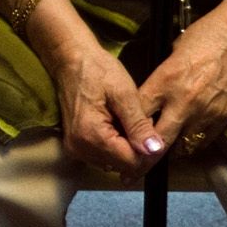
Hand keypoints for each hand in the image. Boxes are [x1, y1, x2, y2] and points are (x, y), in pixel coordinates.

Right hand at [47, 32, 159, 177]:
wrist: (71, 60)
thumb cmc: (97, 70)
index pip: (131, 163)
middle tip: (140, 121)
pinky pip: (104, 156)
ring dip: (127, 147)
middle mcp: (81, 149)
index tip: (155, 132)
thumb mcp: (124, 94)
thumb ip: (139, 125)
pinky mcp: (76, 146)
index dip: (149, 152)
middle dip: (138, 148)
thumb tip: (154, 150)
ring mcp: (76, 149)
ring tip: (128, 120)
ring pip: (115, 163)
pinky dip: (116, 145)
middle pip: (122, 166)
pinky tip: (118, 125)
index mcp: (92, 136)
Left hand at [135, 6, 226, 158]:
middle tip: (131, 172)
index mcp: (166, 81)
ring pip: (180, 148)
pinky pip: (201, 142)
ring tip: (159, 156)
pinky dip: (191, 144)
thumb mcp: (172, 54)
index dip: (127, 131)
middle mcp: (183, 102)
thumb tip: (149, 98)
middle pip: (157, 141)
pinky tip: (185, 142)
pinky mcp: (222, 118)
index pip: (139, 115)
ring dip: (169, 151)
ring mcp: (204, 113)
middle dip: (142, 159)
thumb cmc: (205, 36)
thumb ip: (160, 80)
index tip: (119, 142)